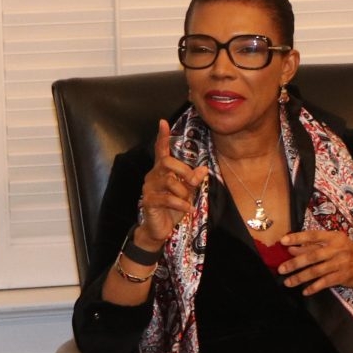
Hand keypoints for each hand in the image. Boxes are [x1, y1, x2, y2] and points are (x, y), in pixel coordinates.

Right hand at [132, 120, 209, 249]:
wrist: (159, 230)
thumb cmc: (172, 209)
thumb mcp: (186, 193)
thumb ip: (193, 180)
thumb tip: (204, 169)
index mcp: (161, 171)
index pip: (161, 150)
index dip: (162, 136)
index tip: (163, 122)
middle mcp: (153, 176)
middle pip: (168, 162)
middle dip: (184, 171)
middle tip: (193, 183)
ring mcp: (149, 188)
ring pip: (169, 181)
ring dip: (183, 192)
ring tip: (187, 201)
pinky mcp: (149, 201)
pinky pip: (167, 198)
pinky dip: (181, 204)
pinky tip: (188, 209)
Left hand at [276, 227, 352, 296]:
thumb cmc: (349, 252)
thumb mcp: (334, 244)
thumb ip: (314, 246)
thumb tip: (291, 248)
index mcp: (334, 237)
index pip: (313, 235)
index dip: (297, 238)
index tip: (283, 241)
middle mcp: (337, 249)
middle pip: (312, 256)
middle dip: (294, 263)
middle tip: (281, 269)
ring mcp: (340, 263)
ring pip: (316, 271)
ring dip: (300, 277)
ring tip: (288, 282)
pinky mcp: (343, 276)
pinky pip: (325, 282)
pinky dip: (314, 287)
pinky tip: (305, 291)